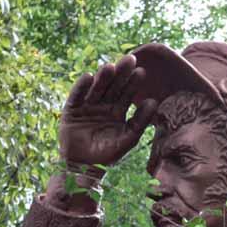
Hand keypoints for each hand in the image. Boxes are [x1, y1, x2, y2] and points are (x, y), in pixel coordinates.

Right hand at [59, 54, 156, 171]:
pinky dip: (81, 87)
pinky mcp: (72, 109)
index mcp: (117, 110)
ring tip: (110, 68)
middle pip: (112, 86)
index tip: (141, 71)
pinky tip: (88, 77)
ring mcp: (87, 105)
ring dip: (102, 77)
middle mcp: (103, 105)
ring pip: (96, 88)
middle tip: (129, 59)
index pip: (126, 93)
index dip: (133, 82)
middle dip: (120, 73)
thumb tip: (154, 102)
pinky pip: (77, 96)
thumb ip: (140, 121)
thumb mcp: (128, 138)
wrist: (84, 167)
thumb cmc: (108, 155)